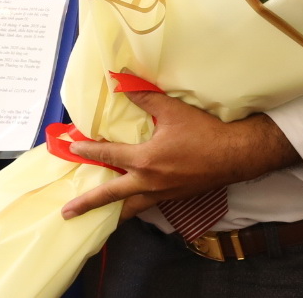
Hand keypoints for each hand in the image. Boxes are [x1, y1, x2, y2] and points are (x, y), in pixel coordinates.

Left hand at [60, 91, 297, 219]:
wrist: (235, 155)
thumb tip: (120, 81)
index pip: (108, 155)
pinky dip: (132, 207)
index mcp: (145, 161)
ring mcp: (162, 194)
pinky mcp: (173, 197)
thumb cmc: (203, 131)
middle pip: (111, 196)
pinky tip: (128, 204)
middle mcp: (149, 182)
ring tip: (96, 219)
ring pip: (130, 208)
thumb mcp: (172, 109)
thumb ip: (143, 95)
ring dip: (111, 212)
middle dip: (87, 204)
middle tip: (67, 212)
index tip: (70, 147)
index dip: (87, 150)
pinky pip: (146, 205)